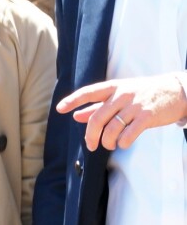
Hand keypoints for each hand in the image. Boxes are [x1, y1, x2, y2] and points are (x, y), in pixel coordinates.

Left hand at [57, 73, 186, 150]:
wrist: (173, 91)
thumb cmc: (142, 93)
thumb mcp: (118, 94)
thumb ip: (97, 106)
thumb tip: (75, 115)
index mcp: (112, 87)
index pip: (87, 92)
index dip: (72, 100)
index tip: (59, 109)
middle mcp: (120, 94)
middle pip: (97, 117)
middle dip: (90, 134)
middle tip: (90, 145)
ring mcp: (134, 105)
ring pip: (112, 128)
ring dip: (107, 141)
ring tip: (108, 145)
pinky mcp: (147, 116)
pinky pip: (129, 133)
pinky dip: (122, 142)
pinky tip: (122, 144)